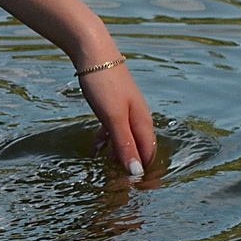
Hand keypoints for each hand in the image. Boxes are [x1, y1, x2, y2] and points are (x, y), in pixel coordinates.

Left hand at [79, 56, 157, 179]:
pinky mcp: (111, 104)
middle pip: (138, 149)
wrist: (93, 50)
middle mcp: (137, 117)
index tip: (132, 190)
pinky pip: (111, 129)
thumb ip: (124, 144)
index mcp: (142, 122)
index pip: (148, 155)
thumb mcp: (113, 118)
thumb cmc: (104, 83)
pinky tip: (94, 150)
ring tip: (105, 171)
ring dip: (116, 156)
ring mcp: (124, 110)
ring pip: (124, 140)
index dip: (142, 173)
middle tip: (117, 186)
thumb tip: (136, 172)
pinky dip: (105, 141)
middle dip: (130, 167)